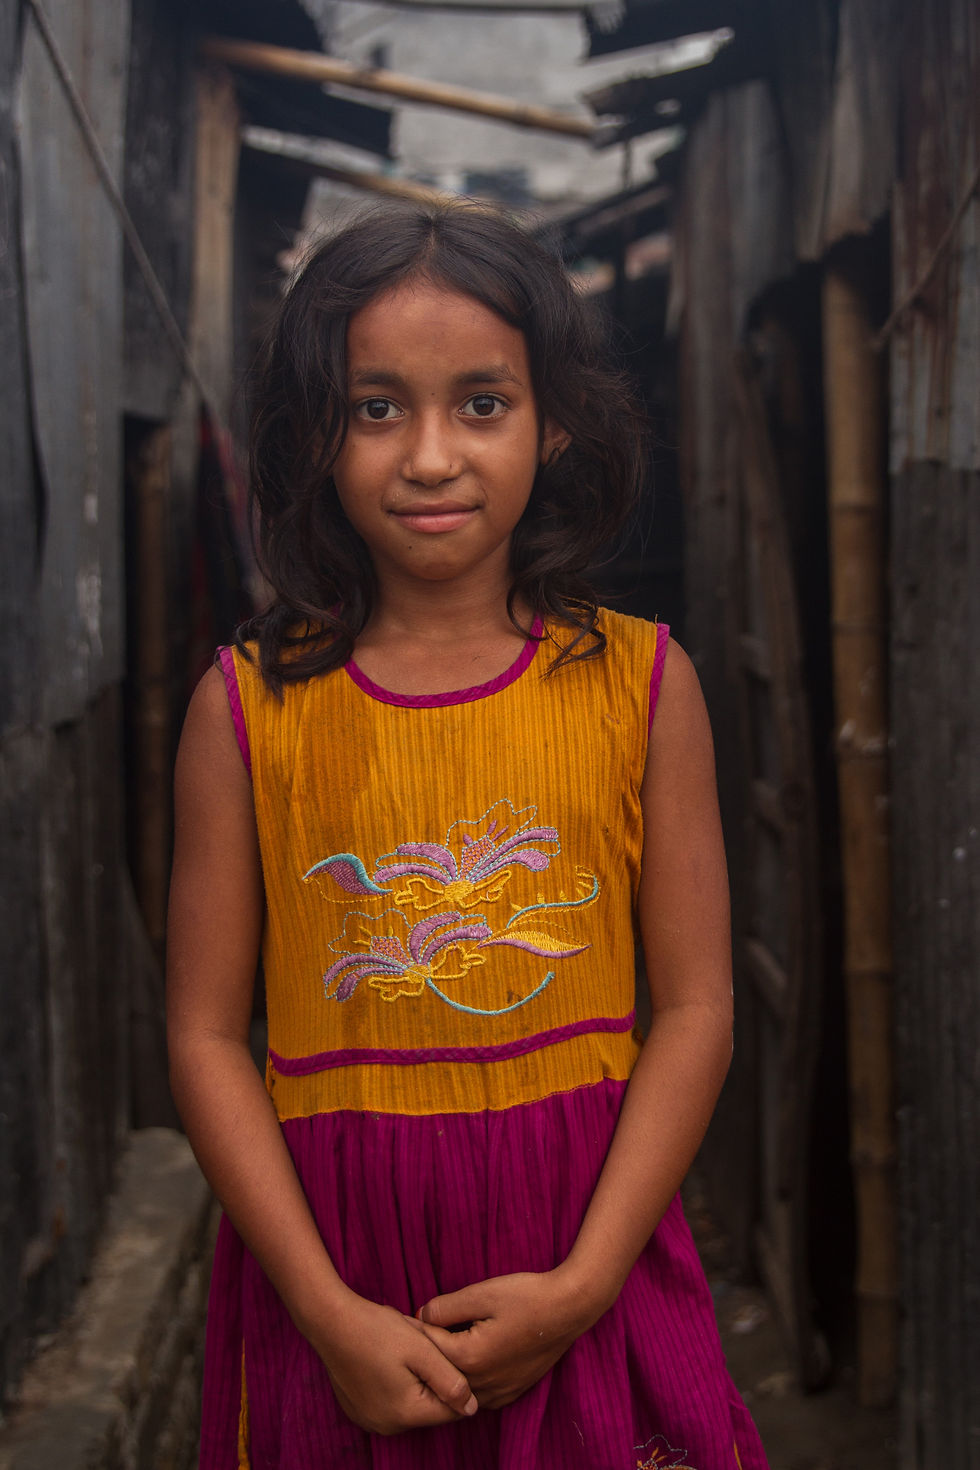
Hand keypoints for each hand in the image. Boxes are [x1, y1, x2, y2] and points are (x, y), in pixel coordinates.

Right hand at [307, 1292, 478, 1434]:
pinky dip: (396, 1385)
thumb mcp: (422, 1349)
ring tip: (404, 1350)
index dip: (457, 1382)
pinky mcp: (359, 1410)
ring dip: (416, 1382)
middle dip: (435, 1380)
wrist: (330, 1321)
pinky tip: (388, 1359)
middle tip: (423, 1347)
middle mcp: (386, 1426)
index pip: (450, 1411)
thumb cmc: (377, 1330)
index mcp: (405, 1413)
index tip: (447, 1355)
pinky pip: (391, 1403)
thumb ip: (450, 1380)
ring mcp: (369, 1420)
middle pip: (430, 1409)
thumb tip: (473, 1408)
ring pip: (411, 1405)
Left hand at [416, 1269, 598, 1409]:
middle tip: (416, 1331)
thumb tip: (420, 1316)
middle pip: (441, 1371)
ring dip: (447, 1368)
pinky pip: (478, 1394)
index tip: (401, 1318)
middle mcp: (482, 1382)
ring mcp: (499, 1391)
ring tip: (439, 1344)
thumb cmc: (526, 1296)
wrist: (569, 1308)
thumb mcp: (482, 1293)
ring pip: (459, 1387)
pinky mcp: (512, 1391)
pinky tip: (466, 1360)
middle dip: (428, 1351)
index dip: (415, 1329)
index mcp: (471, 1357)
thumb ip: (446, 1307)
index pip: (429, 1347)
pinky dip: (466, 1380)